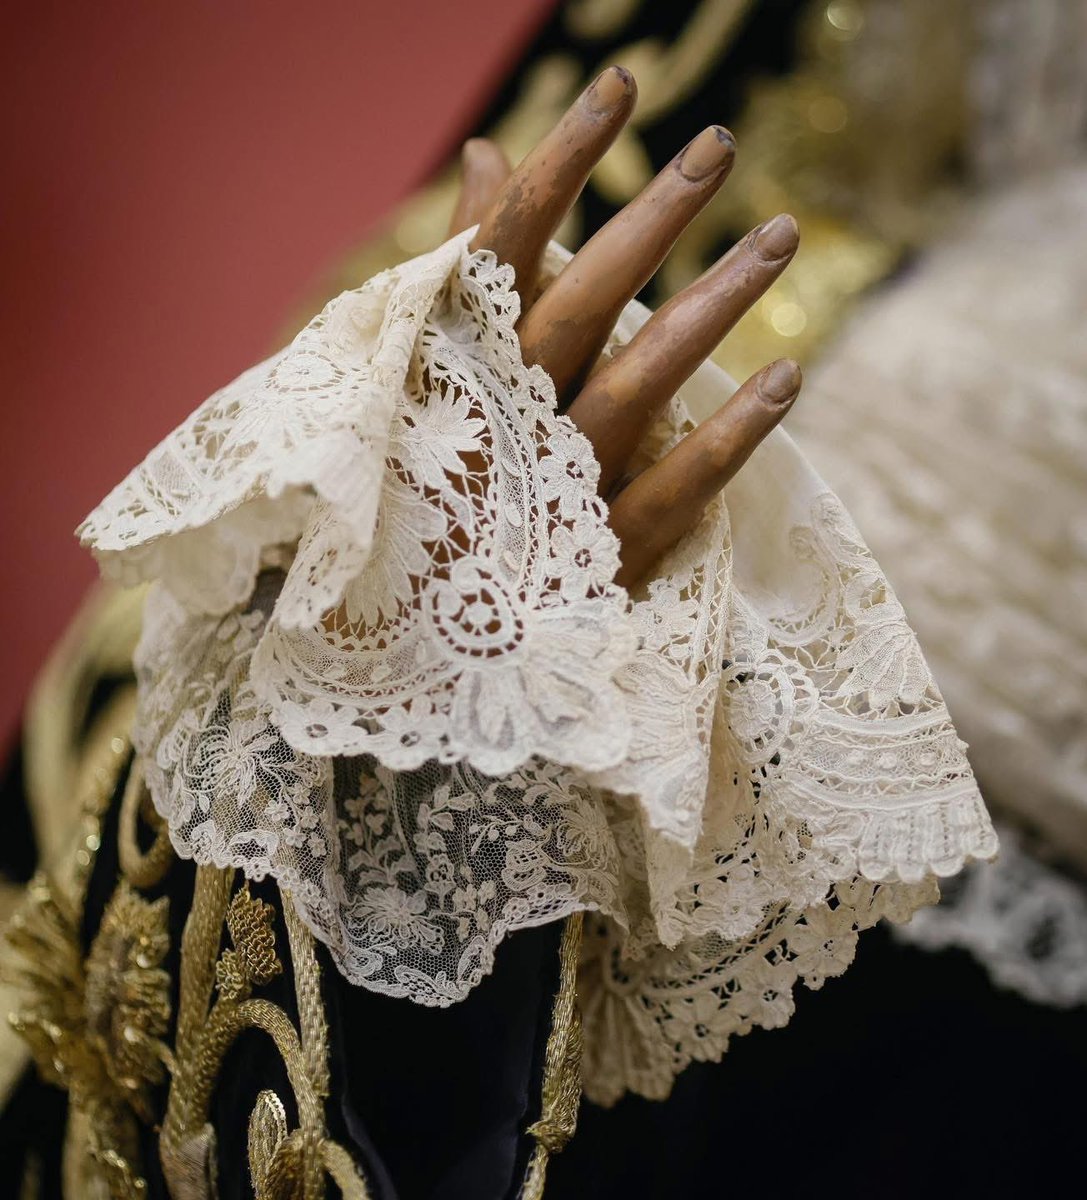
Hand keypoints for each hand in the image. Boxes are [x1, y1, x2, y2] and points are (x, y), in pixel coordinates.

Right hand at [449, 66, 800, 587]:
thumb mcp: (427, 372)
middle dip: (653, 219)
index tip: (620, 85)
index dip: (561, 164)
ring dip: (713, 308)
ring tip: (781, 237)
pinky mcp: (597, 552)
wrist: (424, 636)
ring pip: (640, 382)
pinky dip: (731, 438)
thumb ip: (466, 265)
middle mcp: (505, 415)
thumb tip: (487, 154)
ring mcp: (554, 485)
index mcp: (457, 370)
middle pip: (585, 299)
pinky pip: (674, 489)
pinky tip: (789, 379)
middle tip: (723, 146)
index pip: (506, 247)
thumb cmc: (431, 484)